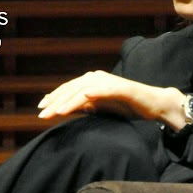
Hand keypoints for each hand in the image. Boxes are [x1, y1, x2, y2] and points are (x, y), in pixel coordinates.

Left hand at [37, 70, 187, 130]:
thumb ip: (84, 106)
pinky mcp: (120, 87)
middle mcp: (97, 77)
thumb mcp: (100, 108)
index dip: (53, 98)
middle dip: (55, 102)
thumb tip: (65, 109)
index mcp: (91, 82)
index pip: (68, 89)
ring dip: (69, 101)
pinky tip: (83, 98)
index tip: (40, 108)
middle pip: (71, 89)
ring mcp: (108, 81)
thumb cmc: (126, 107)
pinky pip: (103, 90)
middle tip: (42, 115)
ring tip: (56, 112)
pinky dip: (92, 93)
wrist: (152, 104)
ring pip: (83, 90)